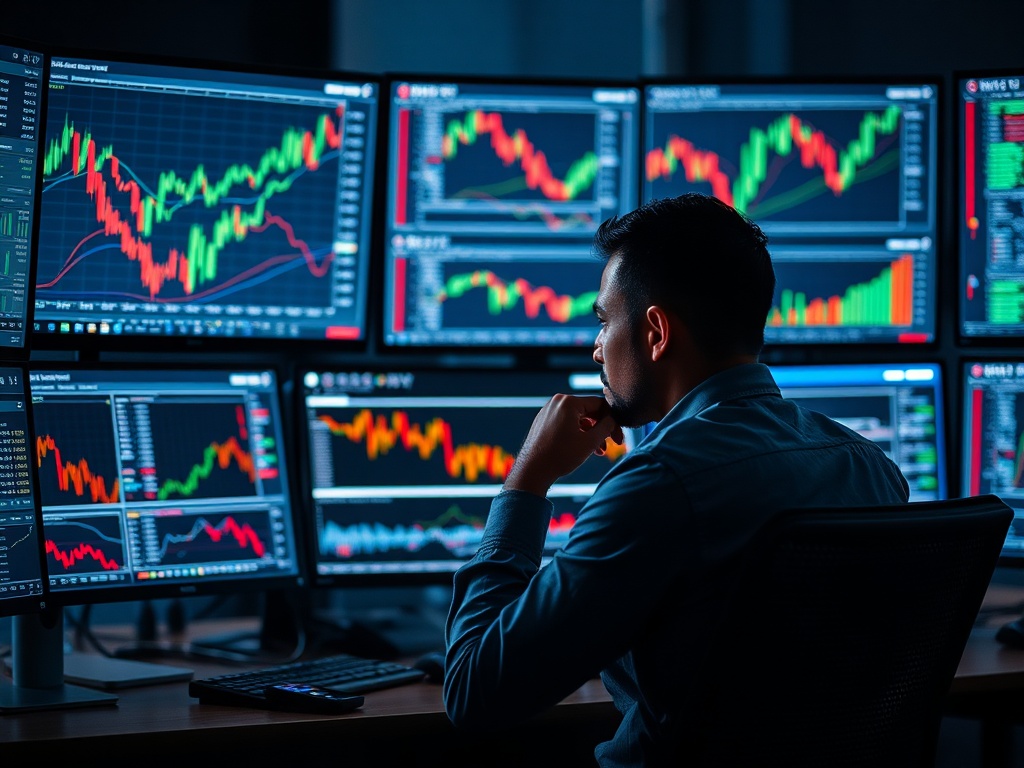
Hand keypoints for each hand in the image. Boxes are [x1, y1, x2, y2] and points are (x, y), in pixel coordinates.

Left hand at [503, 394, 623, 497]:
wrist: (532, 470)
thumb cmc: (560, 456)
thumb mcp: (590, 442)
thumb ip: (606, 427)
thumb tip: (613, 419)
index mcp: (569, 402)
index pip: (600, 405)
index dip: (613, 421)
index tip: (618, 438)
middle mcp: (558, 402)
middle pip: (589, 411)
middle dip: (601, 429)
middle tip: (612, 444)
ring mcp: (549, 411)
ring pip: (579, 419)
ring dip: (591, 433)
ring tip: (598, 451)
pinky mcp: (544, 421)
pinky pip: (567, 423)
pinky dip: (578, 434)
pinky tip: (584, 448)